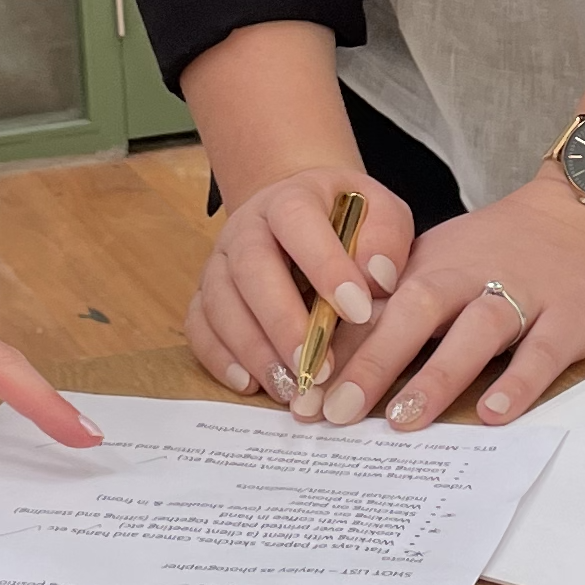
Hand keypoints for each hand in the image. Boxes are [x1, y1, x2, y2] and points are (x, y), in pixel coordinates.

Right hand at [185, 165, 415, 401]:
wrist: (302, 215)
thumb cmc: (348, 220)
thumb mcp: (380, 213)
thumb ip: (386, 239)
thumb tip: (377, 279)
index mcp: (291, 198)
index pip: (298, 221)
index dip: (325, 264)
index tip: (358, 310)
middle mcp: (246, 227)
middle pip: (250, 267)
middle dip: (282, 321)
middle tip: (315, 365)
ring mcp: (220, 261)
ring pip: (220, 302)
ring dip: (252, 349)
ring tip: (290, 385)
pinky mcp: (207, 294)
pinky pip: (199, 326)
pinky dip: (219, 358)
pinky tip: (250, 384)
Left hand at [310, 172, 584, 429]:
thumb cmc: (507, 247)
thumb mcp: (445, 262)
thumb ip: (399, 304)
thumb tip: (339, 357)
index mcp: (433, 265)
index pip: (377, 307)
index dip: (337, 350)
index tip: (301, 393)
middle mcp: (472, 276)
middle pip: (415, 314)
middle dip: (372, 363)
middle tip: (334, 412)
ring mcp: (523, 295)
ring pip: (475, 333)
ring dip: (437, 376)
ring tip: (403, 420)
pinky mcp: (570, 317)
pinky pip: (542, 352)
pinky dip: (518, 382)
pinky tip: (493, 414)